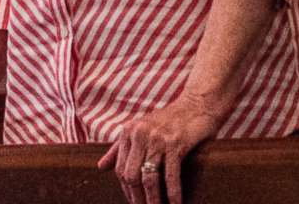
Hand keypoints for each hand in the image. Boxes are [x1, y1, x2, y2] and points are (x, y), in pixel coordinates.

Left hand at [100, 95, 222, 203]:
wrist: (198, 104)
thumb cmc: (169, 119)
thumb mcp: (140, 129)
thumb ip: (119, 147)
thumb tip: (100, 166)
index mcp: (129, 132)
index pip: (120, 169)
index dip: (126, 190)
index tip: (134, 202)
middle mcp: (140, 134)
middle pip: (131, 176)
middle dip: (137, 199)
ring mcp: (158, 138)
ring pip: (149, 178)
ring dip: (153, 200)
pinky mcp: (176, 143)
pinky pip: (171, 174)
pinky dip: (173, 193)